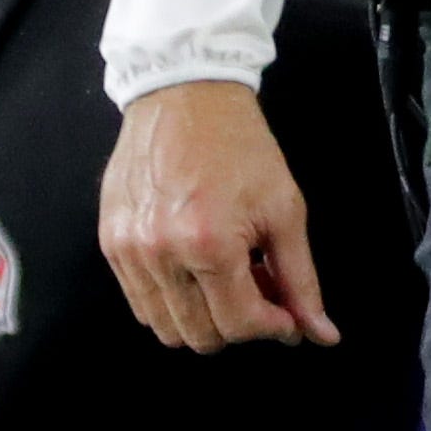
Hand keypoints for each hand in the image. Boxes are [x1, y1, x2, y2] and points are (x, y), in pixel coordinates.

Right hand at [100, 80, 339, 351]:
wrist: (185, 93)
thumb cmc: (240, 146)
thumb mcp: (284, 207)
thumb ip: (301, 278)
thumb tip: (321, 335)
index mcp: (209, 244)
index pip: (240, 324)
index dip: (273, 327)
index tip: (288, 313)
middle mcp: (161, 253)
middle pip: (201, 336)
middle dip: (239, 324)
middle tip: (259, 288)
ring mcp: (128, 250)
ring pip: (166, 328)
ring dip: (203, 317)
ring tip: (226, 276)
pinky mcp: (109, 242)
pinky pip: (140, 302)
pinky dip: (171, 301)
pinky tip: (194, 268)